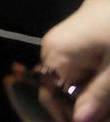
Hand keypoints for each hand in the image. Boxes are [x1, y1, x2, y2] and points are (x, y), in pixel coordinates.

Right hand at [41, 0, 109, 121]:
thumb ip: (98, 96)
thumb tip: (79, 121)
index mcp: (56, 56)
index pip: (51, 96)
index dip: (66, 114)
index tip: (92, 120)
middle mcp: (50, 50)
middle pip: (59, 90)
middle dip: (79, 105)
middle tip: (105, 112)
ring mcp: (59, 44)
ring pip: (68, 81)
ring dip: (87, 94)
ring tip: (107, 101)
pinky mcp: (71, 41)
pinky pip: (74, 69)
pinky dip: (89, 81)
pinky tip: (104, 86)